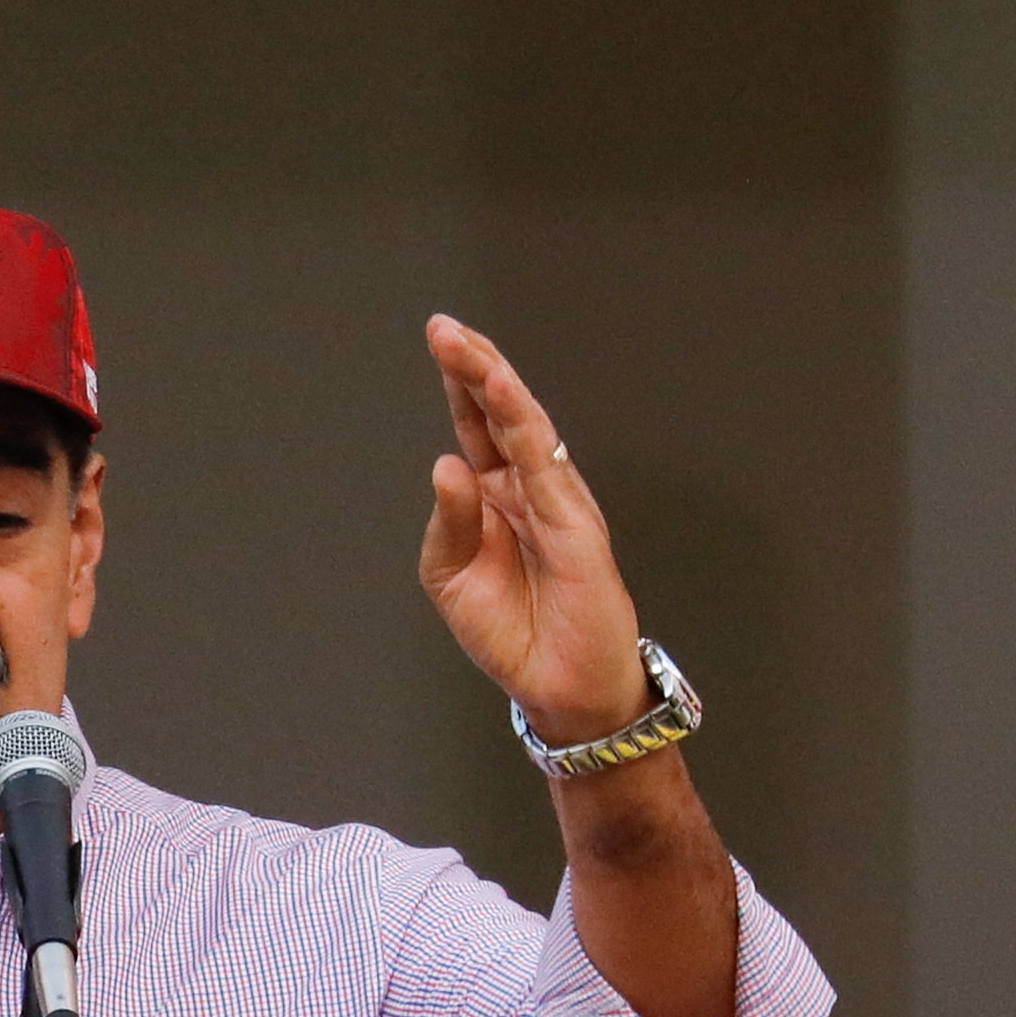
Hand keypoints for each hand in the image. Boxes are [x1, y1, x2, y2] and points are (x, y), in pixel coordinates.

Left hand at [418, 314, 649, 747]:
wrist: (557, 687)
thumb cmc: (510, 632)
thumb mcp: (454, 578)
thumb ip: (448, 524)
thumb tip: (444, 465)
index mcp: (494, 496)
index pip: (475, 425)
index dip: (458, 381)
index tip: (439, 336)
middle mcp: (527, 489)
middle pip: (499, 414)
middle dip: (474, 367)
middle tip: (444, 329)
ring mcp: (555, 503)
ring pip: (526, 429)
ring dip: (497, 387)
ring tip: (469, 353)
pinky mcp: (576, 527)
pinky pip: (546, 469)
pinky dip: (525, 431)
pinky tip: (504, 397)